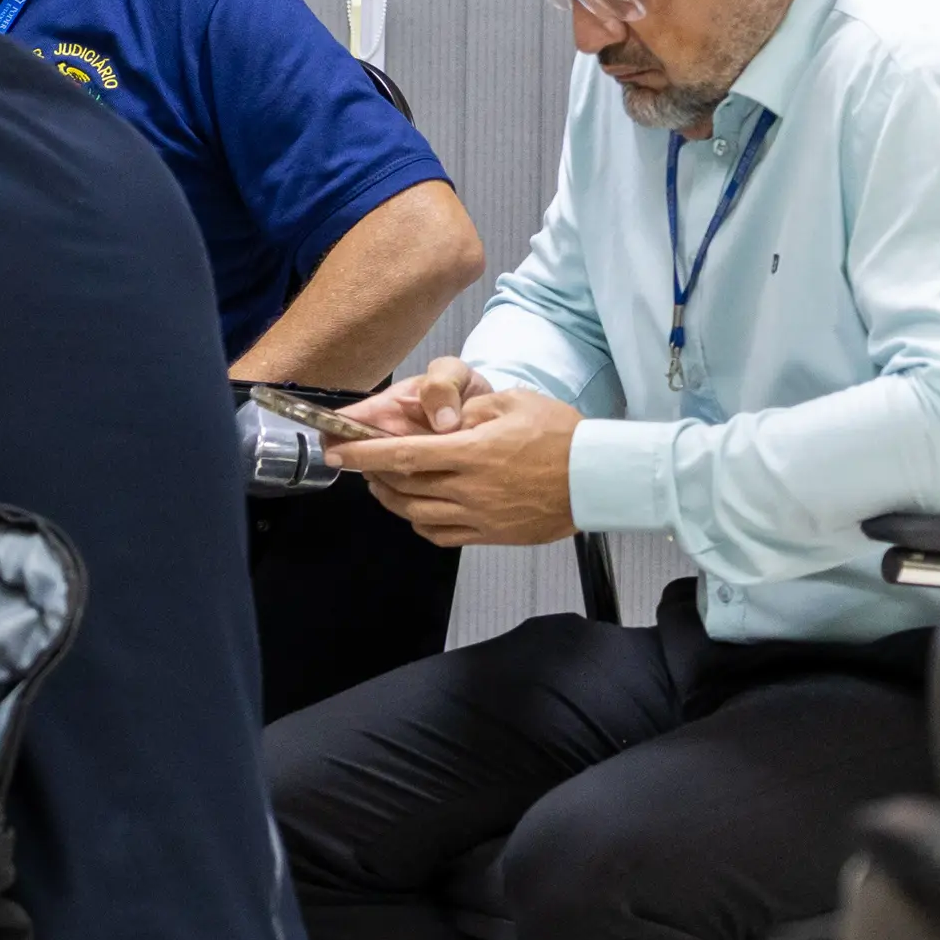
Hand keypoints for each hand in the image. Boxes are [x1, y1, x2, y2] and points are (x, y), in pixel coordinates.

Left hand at [330, 383, 581, 548]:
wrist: (602, 478)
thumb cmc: (562, 435)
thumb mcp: (512, 403)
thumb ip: (467, 410)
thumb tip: (432, 416)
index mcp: (471, 452)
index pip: (402, 455)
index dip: (363, 454)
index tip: (337, 451)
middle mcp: (470, 488)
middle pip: (402, 486)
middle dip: (372, 474)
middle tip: (360, 461)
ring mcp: (480, 516)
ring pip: (416, 513)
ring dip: (391, 498)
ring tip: (383, 483)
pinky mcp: (492, 535)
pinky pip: (441, 534)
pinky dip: (420, 522)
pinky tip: (418, 508)